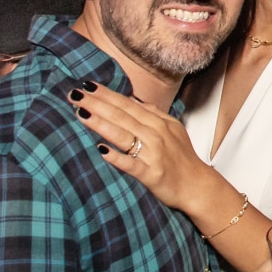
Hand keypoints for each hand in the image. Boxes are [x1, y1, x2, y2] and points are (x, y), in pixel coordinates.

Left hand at [71, 82, 231, 218]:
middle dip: (97, 104)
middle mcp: (155, 135)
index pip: (127, 104)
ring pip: (124, 136)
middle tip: (74, 94)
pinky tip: (101, 150)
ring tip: (81, 113)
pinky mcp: (151, 174)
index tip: (86, 85)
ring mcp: (153, 154)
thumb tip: (132, 99)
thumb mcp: (172, 128)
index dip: (107, 94)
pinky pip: (131, 165)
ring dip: (102, 124)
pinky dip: (117, 157)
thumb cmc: (182, 157)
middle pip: (122, 116)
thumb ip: (153, 113)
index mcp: (158, 122)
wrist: (197, 186)